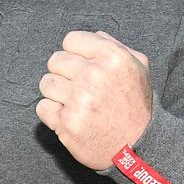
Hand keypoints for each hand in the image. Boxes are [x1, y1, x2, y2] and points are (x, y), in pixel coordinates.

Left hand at [36, 31, 152, 170]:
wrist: (141, 147)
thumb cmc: (136, 106)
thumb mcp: (138, 68)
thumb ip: (116, 46)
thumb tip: (93, 36)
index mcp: (112, 56)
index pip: (71, 39)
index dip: (75, 53)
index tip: (82, 66)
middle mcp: (94, 74)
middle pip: (55, 60)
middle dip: (64, 74)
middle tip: (79, 88)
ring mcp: (79, 99)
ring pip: (46, 83)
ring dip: (57, 94)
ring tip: (75, 103)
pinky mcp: (67, 122)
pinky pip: (42, 107)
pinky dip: (52, 114)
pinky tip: (70, 117)